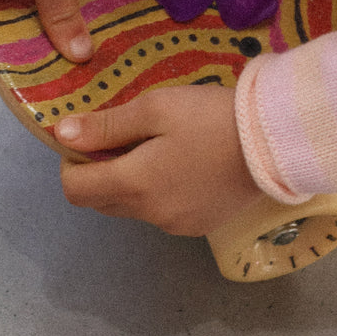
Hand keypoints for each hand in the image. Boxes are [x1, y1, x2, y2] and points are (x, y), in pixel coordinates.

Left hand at [55, 86, 262, 235]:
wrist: (275, 140)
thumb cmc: (211, 117)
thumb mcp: (157, 108)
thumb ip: (108, 125)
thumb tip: (62, 134)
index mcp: (134, 184)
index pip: (75, 189)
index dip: (71, 163)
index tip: (89, 138)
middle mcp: (150, 215)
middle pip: (102, 201)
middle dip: (101, 172)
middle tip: (125, 137)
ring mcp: (176, 225)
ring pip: (134, 208)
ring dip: (132, 184)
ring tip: (161, 148)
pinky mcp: (200, 227)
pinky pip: (163, 214)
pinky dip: (160, 193)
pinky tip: (186, 165)